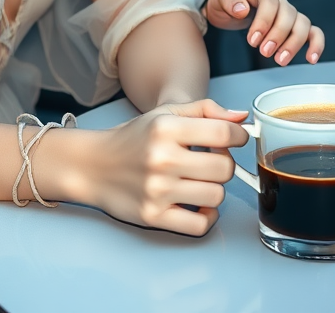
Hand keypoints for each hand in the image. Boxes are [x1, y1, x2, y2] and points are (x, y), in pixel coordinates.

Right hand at [80, 99, 248, 235]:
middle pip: (224, 168)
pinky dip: (206, 216)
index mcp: (165, 128)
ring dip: (214, 189)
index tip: (236, 140)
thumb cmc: (133, 138)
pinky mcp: (153, 216)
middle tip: (210, 161)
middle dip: (224, 164)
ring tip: (198, 181)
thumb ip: (204, 110)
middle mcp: (161, 158)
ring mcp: (157, 190)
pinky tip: (197, 203)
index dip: (238, 137)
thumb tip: (241, 118)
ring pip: (217, 196)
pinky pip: (200, 224)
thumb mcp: (164, 114)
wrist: (93, 165)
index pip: (222, 133)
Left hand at [203, 0, 324, 65]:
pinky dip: (316, 44)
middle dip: (278, 36)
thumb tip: (243, 8)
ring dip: (294, 43)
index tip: (253, 40)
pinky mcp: (293, 25)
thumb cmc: (222, 5)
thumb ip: (228, 1)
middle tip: (264, 52)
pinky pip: (312, 31)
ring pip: (302, 23)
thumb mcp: (217, 0)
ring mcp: (286, 11)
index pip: (269, 1)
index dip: (264, 21)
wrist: (224, 11)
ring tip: (279, 60)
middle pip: (288, 13)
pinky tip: (311, 59)